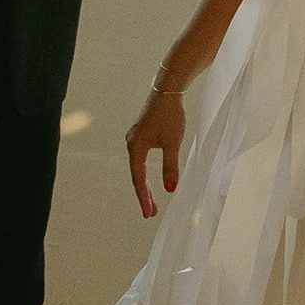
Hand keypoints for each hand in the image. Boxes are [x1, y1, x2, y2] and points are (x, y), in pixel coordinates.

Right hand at [125, 88, 185, 218]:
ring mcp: (135, 138)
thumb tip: (171, 189)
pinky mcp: (141, 134)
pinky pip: (140, 160)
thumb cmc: (170, 115)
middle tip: (151, 213)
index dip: (144, 198)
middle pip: (136, 175)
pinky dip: (144, 173)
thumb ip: (170, 167)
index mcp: (136, 148)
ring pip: (138, 168)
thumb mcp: (173, 143)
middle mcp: (132, 144)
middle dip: (144, 195)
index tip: (148, 214)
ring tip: (152, 201)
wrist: (168, 89)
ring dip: (144, 185)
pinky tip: (149, 178)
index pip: (139, 179)